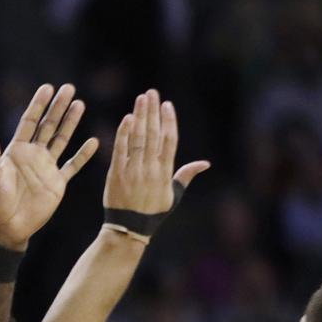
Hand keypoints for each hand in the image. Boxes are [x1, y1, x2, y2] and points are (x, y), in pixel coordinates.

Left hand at [0, 84, 98, 249]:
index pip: (29, 122)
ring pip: (61, 140)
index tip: (48, 87)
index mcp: (16, 151)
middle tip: (69, 88)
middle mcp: (32, 156)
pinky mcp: (56, 184)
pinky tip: (94, 141)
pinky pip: (72, 166)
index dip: (38, 105)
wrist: (6, 229)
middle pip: (48, 126)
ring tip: (80, 104)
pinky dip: (83, 155)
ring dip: (71, 123)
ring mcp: (45, 169)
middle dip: (58, 107)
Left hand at [105, 90, 209, 212]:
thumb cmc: (153, 212)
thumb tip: (205, 163)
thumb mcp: (174, 196)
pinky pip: (120, 150)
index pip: (169, 141)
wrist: (128, 228)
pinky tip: (127, 118)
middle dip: (153, 112)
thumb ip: (186, 175)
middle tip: (152, 93)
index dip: (169, 121)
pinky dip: (123, 134)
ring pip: (138, 139)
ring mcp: (133, 171)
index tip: (167, 105)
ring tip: (141, 99)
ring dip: (140, 117)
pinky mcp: (116, 174)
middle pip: (153, 135)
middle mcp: (150, 169)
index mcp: (165, 172)